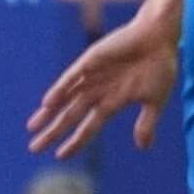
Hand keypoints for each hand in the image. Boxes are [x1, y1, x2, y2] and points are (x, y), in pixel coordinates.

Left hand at [27, 12, 182, 156]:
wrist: (160, 38)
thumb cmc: (160, 66)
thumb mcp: (155, 101)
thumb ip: (147, 123)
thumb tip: (143, 148)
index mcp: (112, 102)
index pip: (89, 126)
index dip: (75, 141)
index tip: (60, 156)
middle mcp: (97, 90)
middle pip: (70, 115)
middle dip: (53, 132)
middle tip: (34, 148)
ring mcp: (92, 75)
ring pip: (65, 98)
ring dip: (48, 113)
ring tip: (32, 127)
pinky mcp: (91, 60)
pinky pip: (72, 76)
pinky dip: (60, 89)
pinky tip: (48, 102)